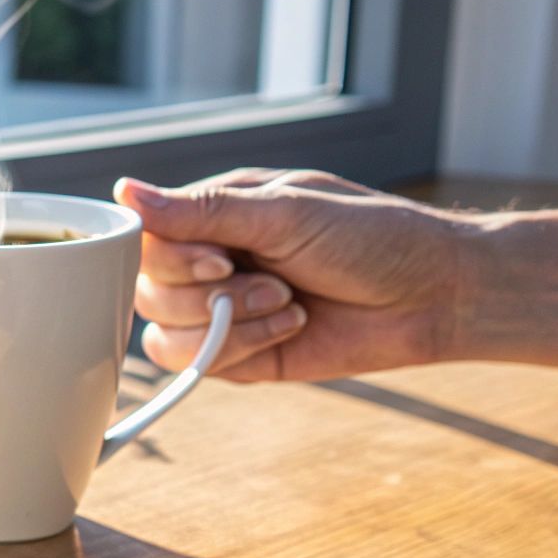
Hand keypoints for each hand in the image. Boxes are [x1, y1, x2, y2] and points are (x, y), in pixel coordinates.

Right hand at [113, 169, 467, 381]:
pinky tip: (289, 327)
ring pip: (164, 335)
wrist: (432, 296)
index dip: (172, 258)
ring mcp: (220, 311)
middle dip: (209, 295)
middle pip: (147, 291)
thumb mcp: (287, 212)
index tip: (222, 259)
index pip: (144, 239)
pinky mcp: (239, 355)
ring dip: (229, 324)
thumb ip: (203, 211)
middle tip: (273, 280)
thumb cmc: (372, 238)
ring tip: (287, 304)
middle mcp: (209, 262)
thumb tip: (125, 191)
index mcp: (215, 215)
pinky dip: (242, 349)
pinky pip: (199, 366)